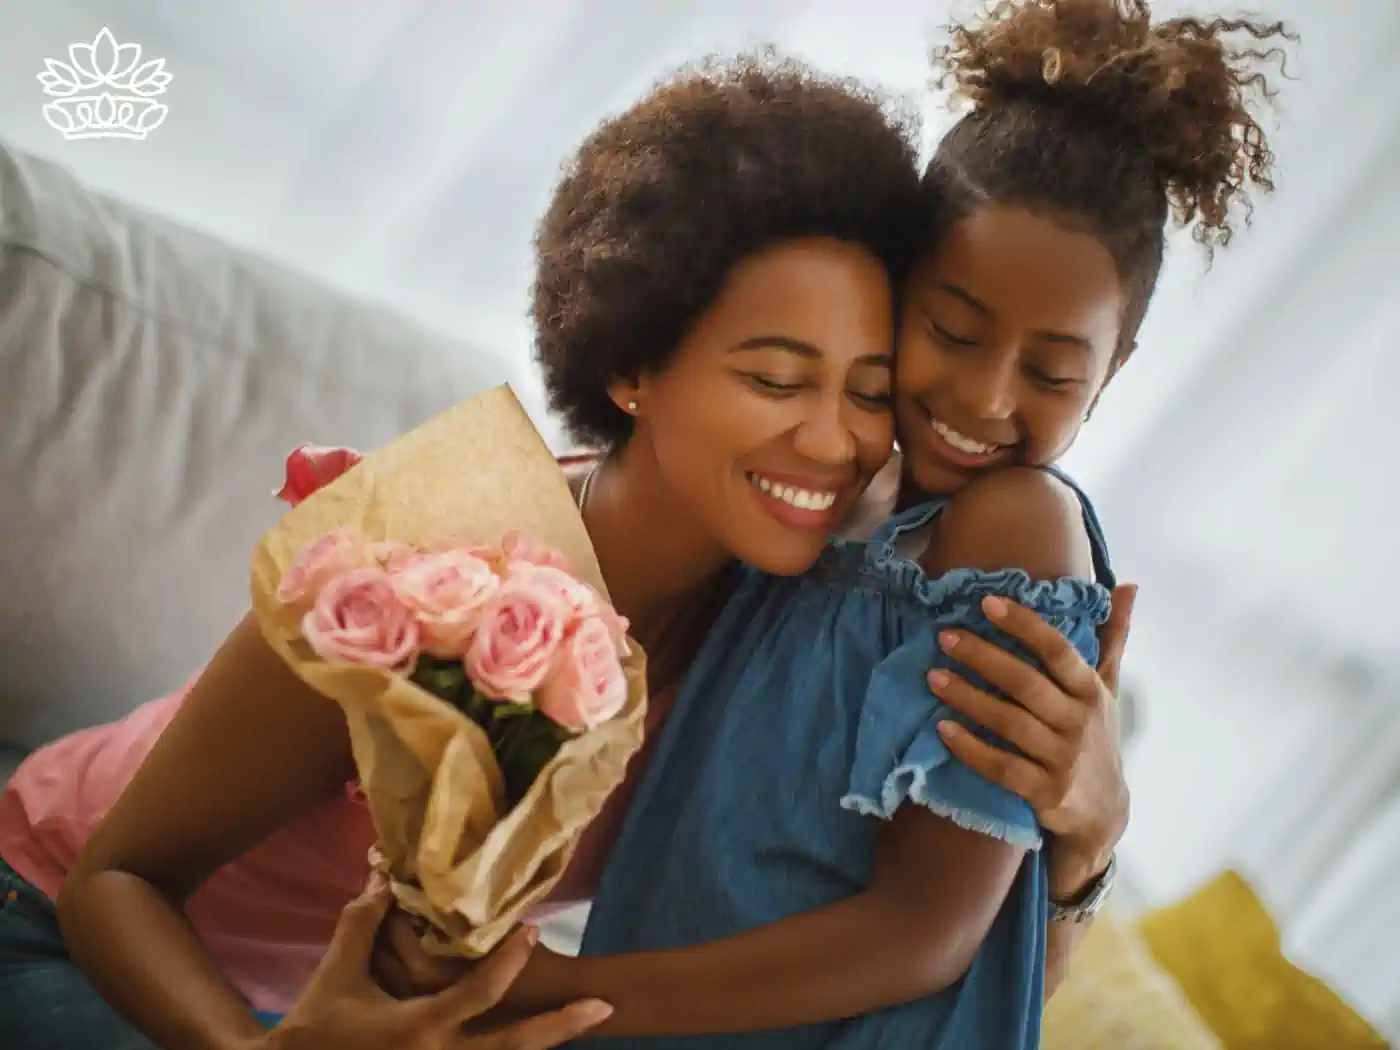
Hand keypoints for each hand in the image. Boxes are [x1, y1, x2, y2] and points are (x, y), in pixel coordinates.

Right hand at [265, 873, 611, 1049]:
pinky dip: (513, 1048)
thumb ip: (365, 921)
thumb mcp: (339, 971)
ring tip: (587, 1018)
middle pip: (515, 1045)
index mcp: (419, 1029)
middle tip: (604, 1005)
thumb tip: (385, 873)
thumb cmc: (316, 1028)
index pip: (480, 994)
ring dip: (546, 1041)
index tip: (531, 931)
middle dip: (561, 1026)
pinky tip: (537, 1037)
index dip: (509, 962)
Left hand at [927, 585, 1137, 885]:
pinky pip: (1002, 767)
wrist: (1105, 814)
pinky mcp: (1046, 793)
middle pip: (1026, 683)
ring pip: (1009, 722)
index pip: (1058, 650)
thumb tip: (1128, 586)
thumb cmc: (1096, 738)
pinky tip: (942, 729)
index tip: (986, 602)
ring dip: (968, 698)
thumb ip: (1113, 637)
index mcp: (1092, 690)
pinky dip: (971, 748)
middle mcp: (1080, 721)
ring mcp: (1064, 759)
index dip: (1024, 625)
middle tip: (944, 637)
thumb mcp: (1108, 688)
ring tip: (933, 677)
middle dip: (983, 657)